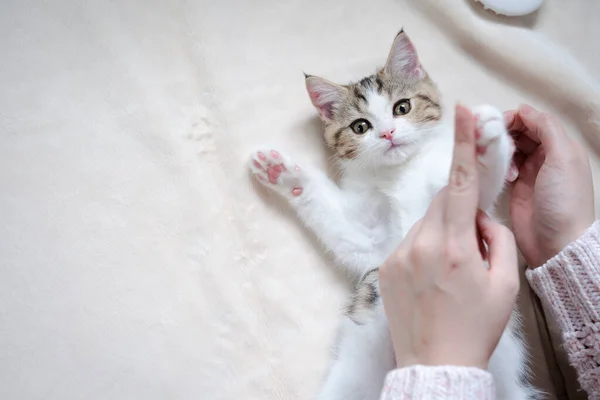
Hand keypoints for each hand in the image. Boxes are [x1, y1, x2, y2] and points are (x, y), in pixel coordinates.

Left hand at [379, 105, 519, 369]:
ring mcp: (397, 256)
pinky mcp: (384, 268)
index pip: (459, 185)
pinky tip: (432, 280)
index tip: (462, 112)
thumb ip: (496, 238)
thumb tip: (478, 219)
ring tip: (450, 273)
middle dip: (458, 212)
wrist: (435, 365)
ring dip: (441, 234)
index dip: (463, 145)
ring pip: (424, 224)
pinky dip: (424, 249)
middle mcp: (419, 245)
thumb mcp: (504, 284)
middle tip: (472, 246)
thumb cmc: (474, 328)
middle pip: (440, 204)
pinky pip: (409, 243)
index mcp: (453, 247)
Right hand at [505, 104, 594, 267]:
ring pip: (508, 150)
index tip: (497, 123)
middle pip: (518, 133)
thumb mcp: (563, 157)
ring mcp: (529, 173)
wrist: (557, 243)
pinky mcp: (515, 188)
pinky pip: (501, 168)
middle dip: (503, 133)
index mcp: (560, 146)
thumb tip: (524, 109)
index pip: (533, 121)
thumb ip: (546, 128)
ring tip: (494, 158)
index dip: (515, 118)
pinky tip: (500, 173)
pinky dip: (496, 167)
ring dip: (498, 150)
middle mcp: (545, 156)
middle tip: (488, 140)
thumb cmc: (564, 200)